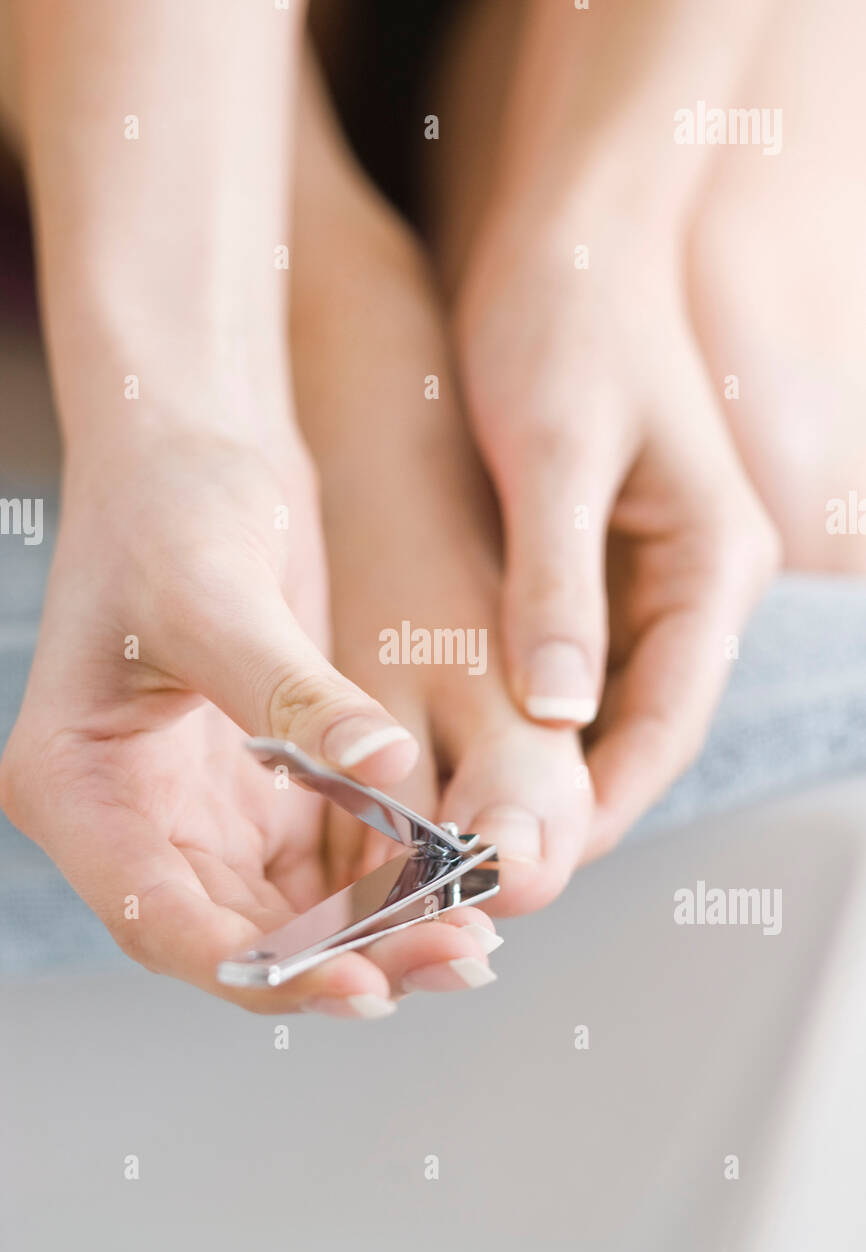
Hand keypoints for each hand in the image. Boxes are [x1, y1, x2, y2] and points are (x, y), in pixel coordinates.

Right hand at [0, 428, 477, 1011]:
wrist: (197, 443)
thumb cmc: (168, 502)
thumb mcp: (218, 593)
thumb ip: (295, 692)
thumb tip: (385, 773)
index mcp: (78, 786)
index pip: (158, 915)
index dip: (259, 967)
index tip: (359, 986)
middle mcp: (132, 817)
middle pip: (235, 933)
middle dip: (343, 961)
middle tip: (454, 960)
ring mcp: (197, 809)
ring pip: (286, 913)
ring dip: (375, 934)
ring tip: (469, 940)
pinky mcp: (258, 787)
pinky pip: (323, 863)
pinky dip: (383, 882)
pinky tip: (450, 883)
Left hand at [455, 187, 779, 852]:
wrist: (571, 238)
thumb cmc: (570, 321)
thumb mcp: (556, 452)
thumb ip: (557, 584)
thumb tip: (560, 714)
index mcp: (713, 561)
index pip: (668, 721)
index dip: (603, 805)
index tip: (534, 863)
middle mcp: (698, 582)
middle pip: (643, 730)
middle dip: (573, 803)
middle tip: (488, 865)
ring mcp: (656, 576)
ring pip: (609, 706)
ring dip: (549, 768)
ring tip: (470, 820)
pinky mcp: (607, 563)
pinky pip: (577, 661)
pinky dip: (530, 710)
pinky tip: (470, 735)